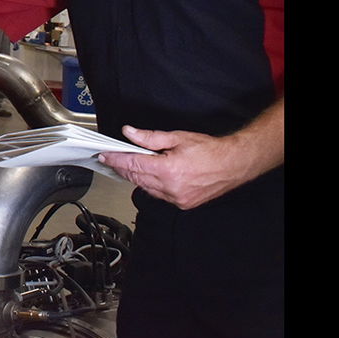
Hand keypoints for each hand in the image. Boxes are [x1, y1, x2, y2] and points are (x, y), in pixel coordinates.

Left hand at [98, 126, 259, 209]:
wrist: (234, 164)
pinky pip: (158, 195)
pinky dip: (150, 185)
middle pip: (136, 177)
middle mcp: (171, 188)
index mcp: (168, 170)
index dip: (116, 159)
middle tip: (111, 158)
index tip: (104, 155)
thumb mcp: (178, 138)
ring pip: (145, 188)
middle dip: (122, 167)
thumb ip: (150, 137)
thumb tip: (130, 133)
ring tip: (128, 165)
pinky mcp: (183, 204)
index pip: (132, 164)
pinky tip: (148, 176)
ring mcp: (177, 198)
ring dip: (135, 176)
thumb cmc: (211, 151)